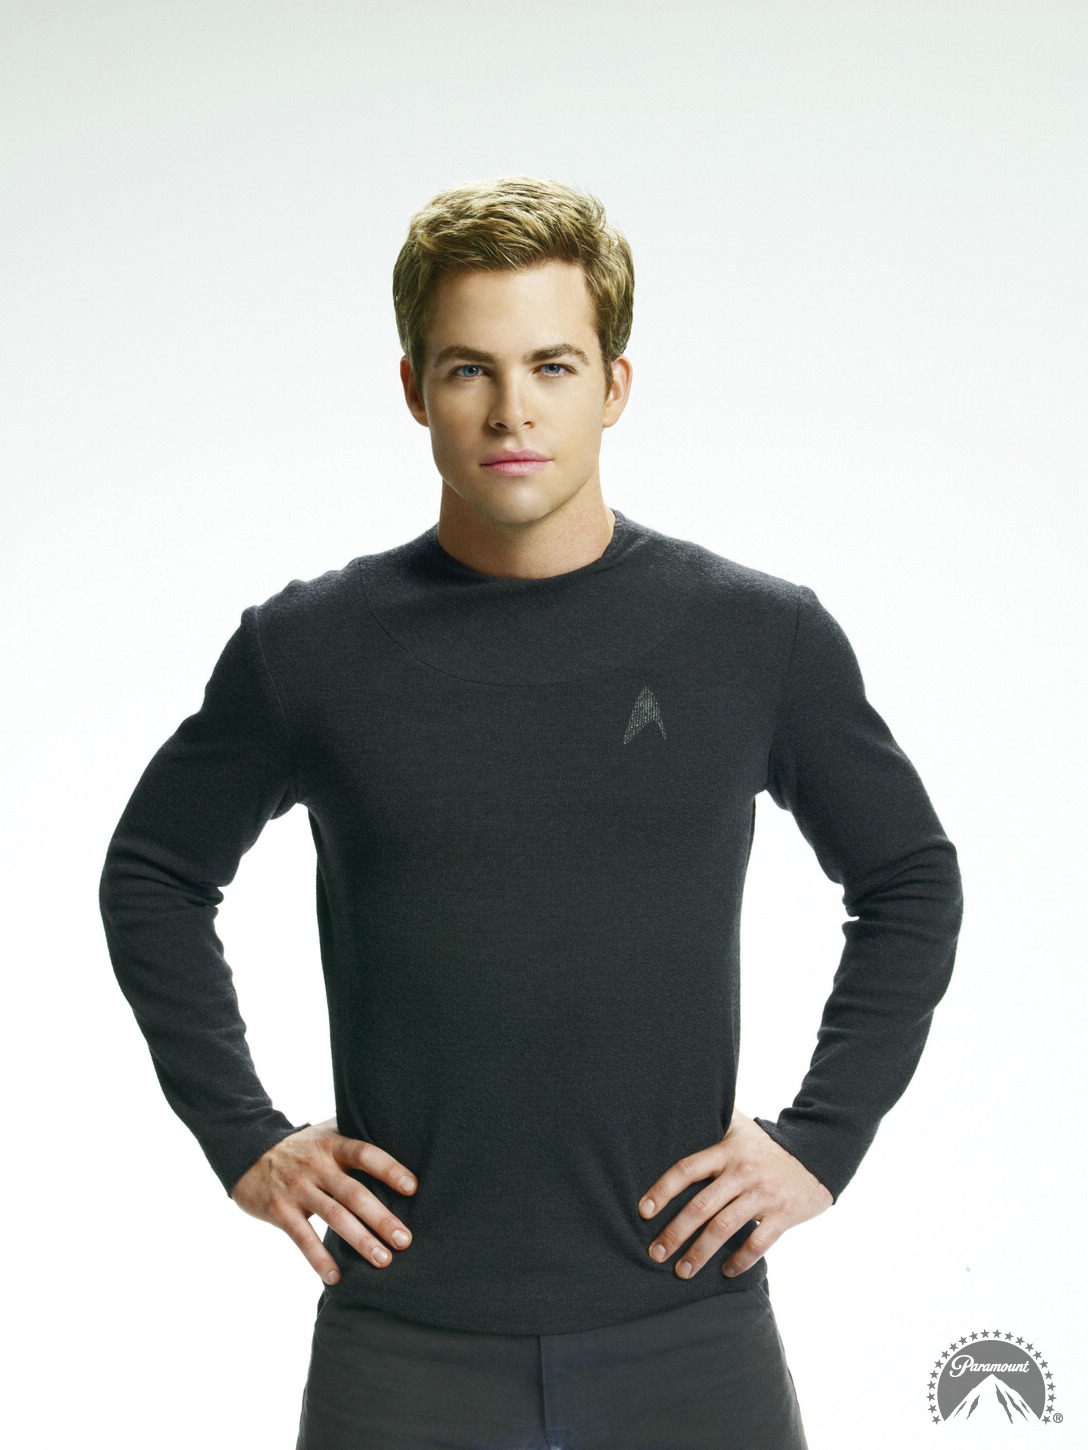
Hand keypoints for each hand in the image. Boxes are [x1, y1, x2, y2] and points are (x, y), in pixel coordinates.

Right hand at [230, 1117, 417, 1284]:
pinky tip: (337, 1278)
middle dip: (381, 1218)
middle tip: (405, 1241)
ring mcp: (297, 1188)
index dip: (389, 1169)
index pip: (365, 1154)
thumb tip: (401, 1137)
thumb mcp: (326, 1132)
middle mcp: (317, 1166)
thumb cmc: (302, 1147)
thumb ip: (355, 1136)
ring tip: (383, 1260)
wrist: (248, 1153)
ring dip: (360, 1241)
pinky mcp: (279, 1210)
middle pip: (354, 1193)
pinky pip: (303, 1238)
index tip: (413, 1188)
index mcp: (333, 1145)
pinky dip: (319, 1259)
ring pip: (334, 1217)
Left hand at [637, 1108, 832, 1279]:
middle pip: (701, 1206)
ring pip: (725, 1228)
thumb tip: (680, 1107)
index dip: (663, 1190)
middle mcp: (742, 1172)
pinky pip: (758, 1242)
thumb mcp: (740, 1126)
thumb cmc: (768, 1145)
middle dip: (675, 1233)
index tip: (644, 1212)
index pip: (687, 1169)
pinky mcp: (783, 1214)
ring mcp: (763, 1194)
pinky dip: (740, 1260)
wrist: (817, 1155)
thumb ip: (713, 1120)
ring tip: (682, 1272)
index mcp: (727, 1151)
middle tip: (655, 1253)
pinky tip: (726, 1272)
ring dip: (700, 1253)